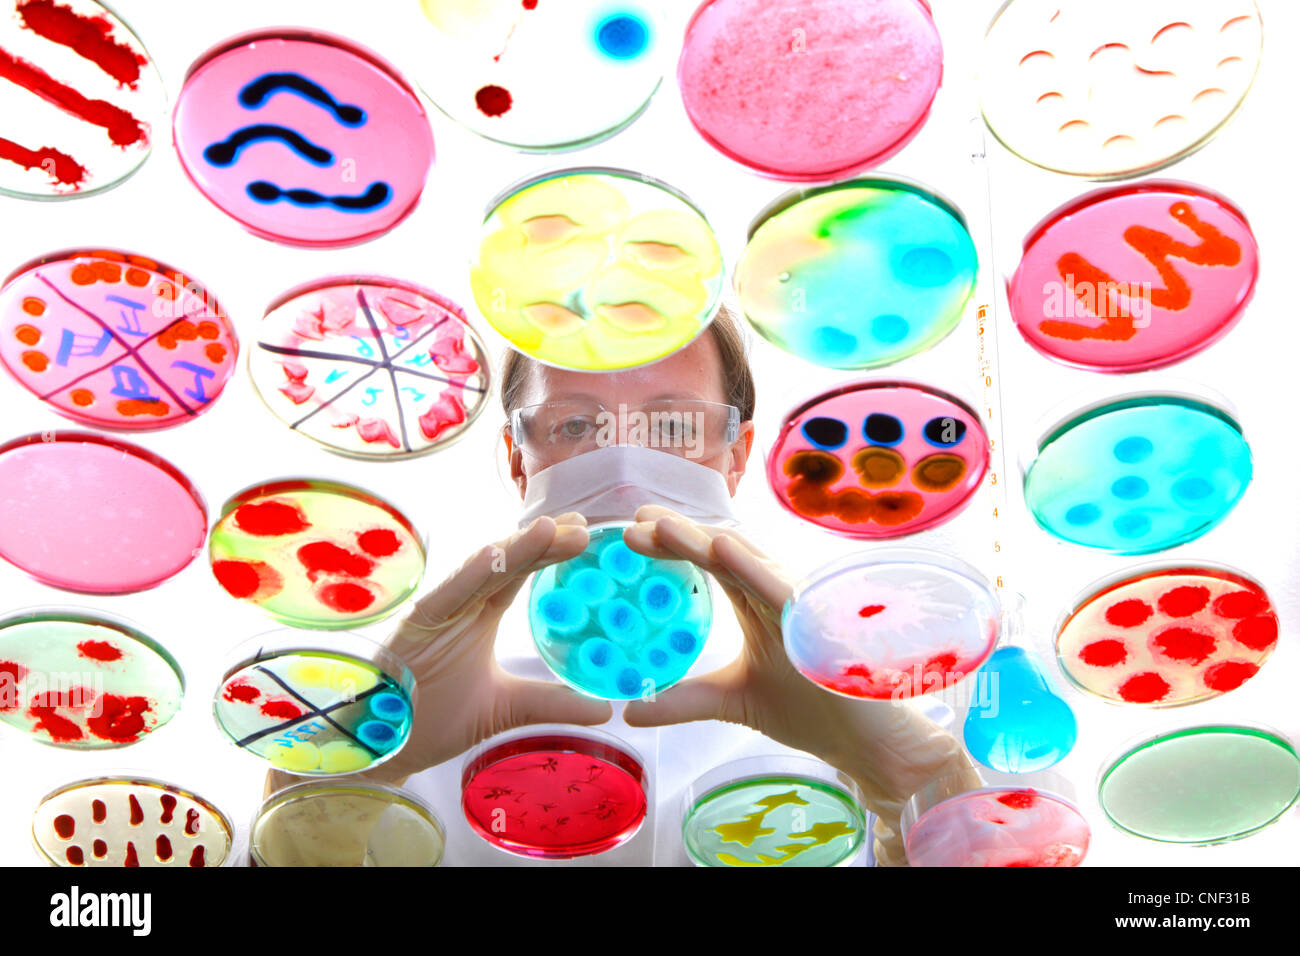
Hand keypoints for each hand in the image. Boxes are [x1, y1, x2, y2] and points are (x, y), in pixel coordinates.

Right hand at [263, 515, 611, 796]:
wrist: (382, 748)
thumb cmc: (432, 720)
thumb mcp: (506, 709)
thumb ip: (552, 703)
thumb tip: (606, 707)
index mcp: (480, 615)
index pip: (522, 575)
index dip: (553, 553)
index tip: (588, 538)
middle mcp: (461, 604)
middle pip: (508, 563)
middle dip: (545, 541)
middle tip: (585, 526)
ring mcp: (437, 610)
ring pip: (481, 569)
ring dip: (517, 548)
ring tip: (554, 529)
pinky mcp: (415, 623)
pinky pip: (447, 592)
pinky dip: (472, 572)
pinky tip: (499, 553)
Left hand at [620, 506, 975, 865]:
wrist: (865, 743)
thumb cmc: (810, 709)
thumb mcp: (731, 701)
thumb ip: (685, 699)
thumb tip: (630, 709)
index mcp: (755, 600)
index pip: (708, 560)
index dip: (670, 542)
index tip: (629, 535)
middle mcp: (774, 590)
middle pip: (719, 549)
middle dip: (675, 532)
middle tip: (631, 522)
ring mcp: (797, 600)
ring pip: (743, 559)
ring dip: (699, 539)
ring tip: (657, 525)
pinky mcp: (818, 618)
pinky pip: (779, 587)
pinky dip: (749, 566)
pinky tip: (718, 550)